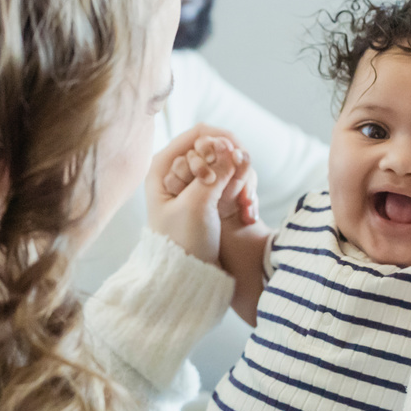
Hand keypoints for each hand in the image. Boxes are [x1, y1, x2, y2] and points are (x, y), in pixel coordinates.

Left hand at [147, 125, 246, 263]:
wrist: (187, 276)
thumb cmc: (183, 243)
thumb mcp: (198, 205)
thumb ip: (216, 172)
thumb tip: (233, 147)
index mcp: (163, 167)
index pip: (199, 134)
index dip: (222, 140)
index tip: (239, 157)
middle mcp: (177, 170)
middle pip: (215, 147)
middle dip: (233, 165)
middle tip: (241, 194)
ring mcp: (193, 184)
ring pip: (227, 165)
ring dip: (241, 180)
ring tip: (246, 207)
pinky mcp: (207, 196)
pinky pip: (230, 181)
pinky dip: (242, 192)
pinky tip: (248, 211)